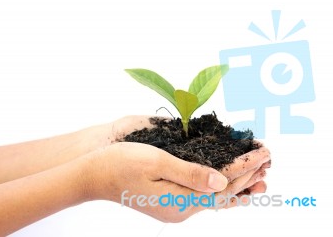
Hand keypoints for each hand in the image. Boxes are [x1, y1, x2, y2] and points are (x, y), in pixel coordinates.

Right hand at [87, 141, 270, 221]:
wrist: (94, 175)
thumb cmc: (121, 163)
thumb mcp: (156, 162)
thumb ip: (189, 173)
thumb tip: (220, 181)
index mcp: (179, 201)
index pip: (222, 185)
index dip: (245, 167)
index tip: (263, 153)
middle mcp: (180, 210)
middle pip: (223, 195)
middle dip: (247, 175)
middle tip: (268, 158)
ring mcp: (174, 209)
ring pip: (215, 198)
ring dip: (237, 184)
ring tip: (260, 176)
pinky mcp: (169, 203)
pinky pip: (203, 198)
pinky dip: (220, 191)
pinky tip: (228, 189)